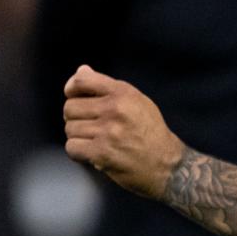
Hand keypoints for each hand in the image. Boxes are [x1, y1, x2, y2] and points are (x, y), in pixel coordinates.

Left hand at [63, 65, 184, 199]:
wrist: (166, 164)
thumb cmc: (149, 131)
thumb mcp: (136, 100)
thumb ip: (107, 87)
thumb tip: (81, 70)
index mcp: (122, 92)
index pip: (81, 81)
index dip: (71, 89)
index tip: (73, 97)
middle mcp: (115, 109)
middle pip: (70, 107)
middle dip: (75, 117)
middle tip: (88, 125)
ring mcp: (108, 132)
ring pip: (70, 128)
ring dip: (78, 136)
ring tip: (93, 140)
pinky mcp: (102, 154)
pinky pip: (72, 147)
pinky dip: (77, 152)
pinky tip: (90, 152)